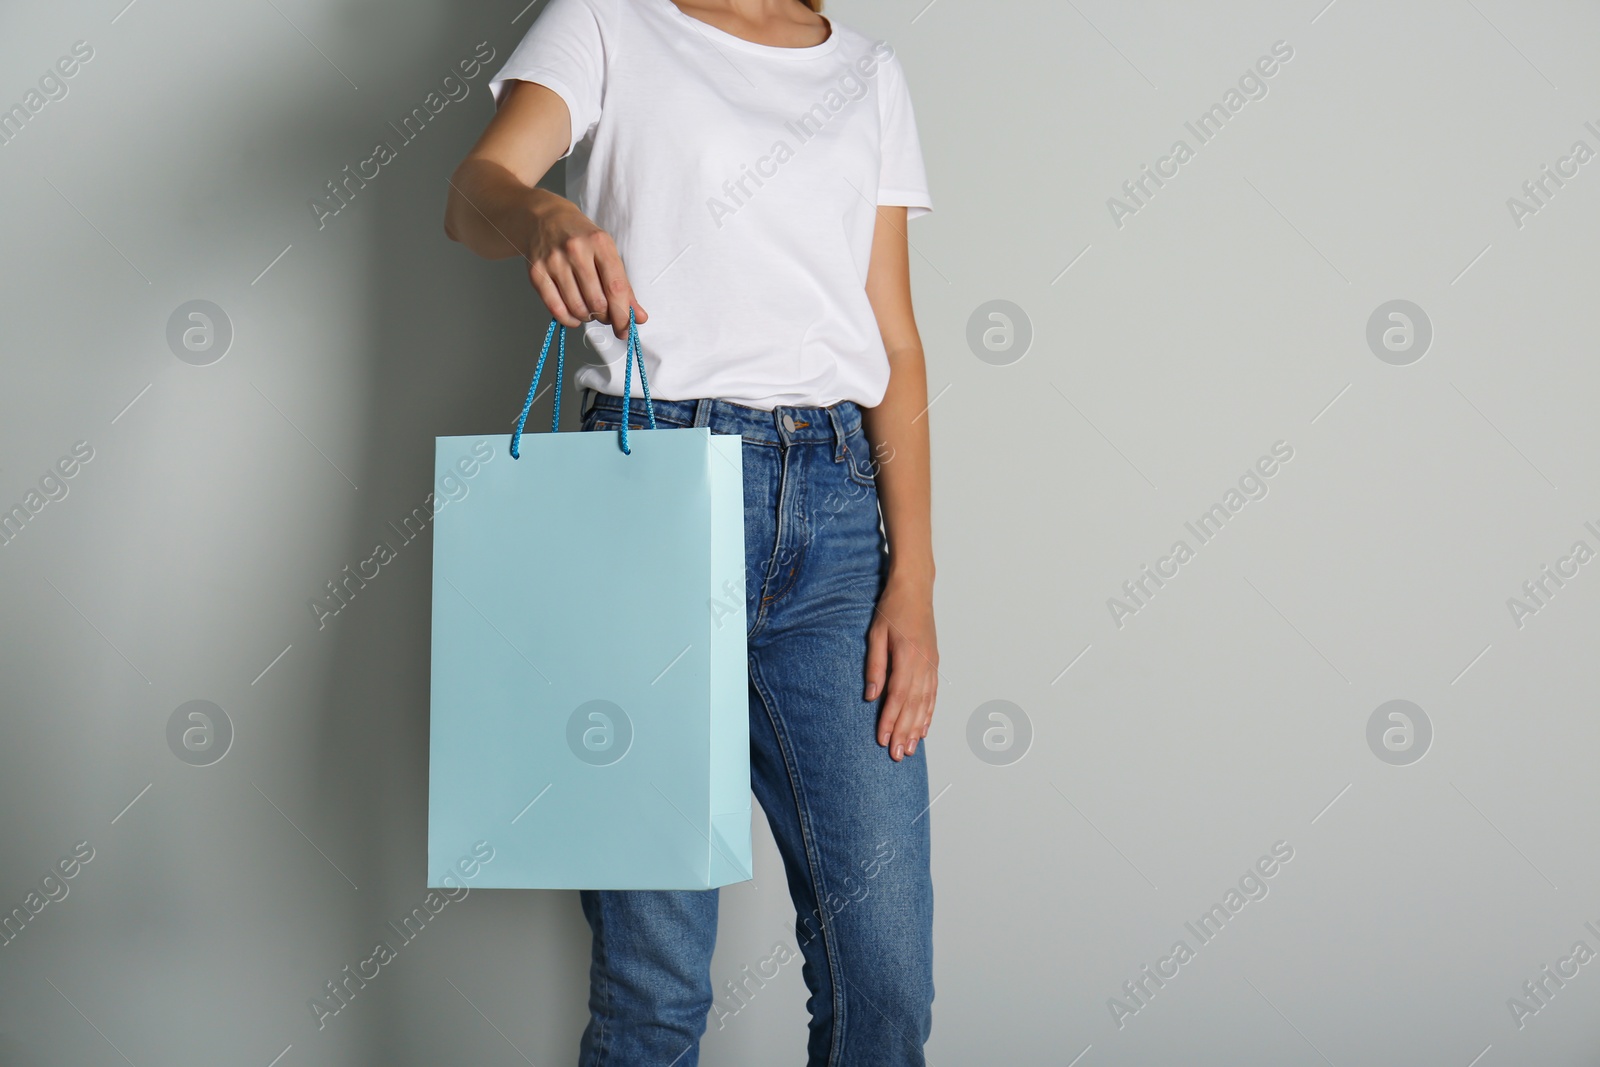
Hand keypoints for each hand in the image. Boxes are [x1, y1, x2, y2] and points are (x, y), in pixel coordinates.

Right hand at [525, 194, 645, 338]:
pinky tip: (574, 315)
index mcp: (600, 243)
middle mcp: (576, 250)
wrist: (544, 218)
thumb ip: (623, 286)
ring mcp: (554, 261)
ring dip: (587, 317)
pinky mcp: (537, 272)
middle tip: (604, 314)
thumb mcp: (606, 252)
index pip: (616, 287)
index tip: (626, 330)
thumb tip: (639, 317)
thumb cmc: (581, 238)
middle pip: (597, 301)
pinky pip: (556, 308)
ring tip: (589, 309)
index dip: (623, 314)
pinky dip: (569, 319)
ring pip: (577, 307)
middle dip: (605, 316)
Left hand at [864, 576, 937, 760]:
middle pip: (913, 705)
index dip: (891, 720)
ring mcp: (931, 664)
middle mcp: (923, 664)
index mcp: (907, 656)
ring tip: (909, 749)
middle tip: (897, 756)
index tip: (883, 740)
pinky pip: (933, 694)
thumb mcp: (875, 634)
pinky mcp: (934, 663)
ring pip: (925, 703)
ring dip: (917, 728)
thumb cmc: (892, 609)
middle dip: (904, 732)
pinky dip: (929, 713)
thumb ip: (874, 665)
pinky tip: (924, 728)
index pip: (898, 696)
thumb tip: (871, 696)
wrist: (916, 590)